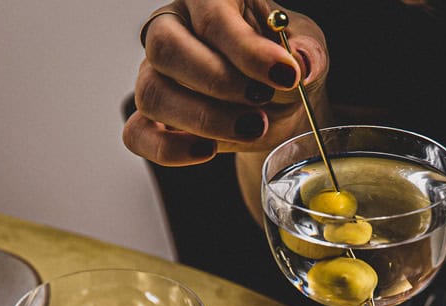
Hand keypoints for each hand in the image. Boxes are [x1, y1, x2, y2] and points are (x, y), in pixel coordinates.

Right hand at [123, 1, 328, 165]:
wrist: (274, 105)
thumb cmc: (281, 66)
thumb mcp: (305, 50)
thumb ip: (308, 53)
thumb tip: (302, 64)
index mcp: (208, 0)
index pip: (212, 16)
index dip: (247, 49)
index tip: (285, 74)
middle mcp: (172, 30)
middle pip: (165, 48)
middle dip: (218, 83)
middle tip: (262, 103)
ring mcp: (155, 74)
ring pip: (152, 94)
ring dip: (204, 119)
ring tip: (252, 128)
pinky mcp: (151, 117)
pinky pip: (137, 134)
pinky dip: (168, 149)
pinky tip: (207, 151)